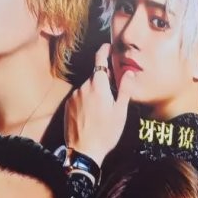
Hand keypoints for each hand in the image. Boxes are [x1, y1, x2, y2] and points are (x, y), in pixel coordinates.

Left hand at [64, 43, 134, 164]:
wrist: (84, 151)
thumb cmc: (106, 133)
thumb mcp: (120, 112)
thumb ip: (125, 89)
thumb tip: (129, 72)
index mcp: (99, 86)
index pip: (100, 59)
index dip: (104, 50)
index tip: (108, 46)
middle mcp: (84, 87)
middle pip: (95, 76)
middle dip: (104, 81)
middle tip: (113, 94)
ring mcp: (74, 96)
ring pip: (87, 88)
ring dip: (95, 93)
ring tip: (102, 110)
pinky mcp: (68, 105)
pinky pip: (79, 97)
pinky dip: (86, 101)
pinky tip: (92, 115)